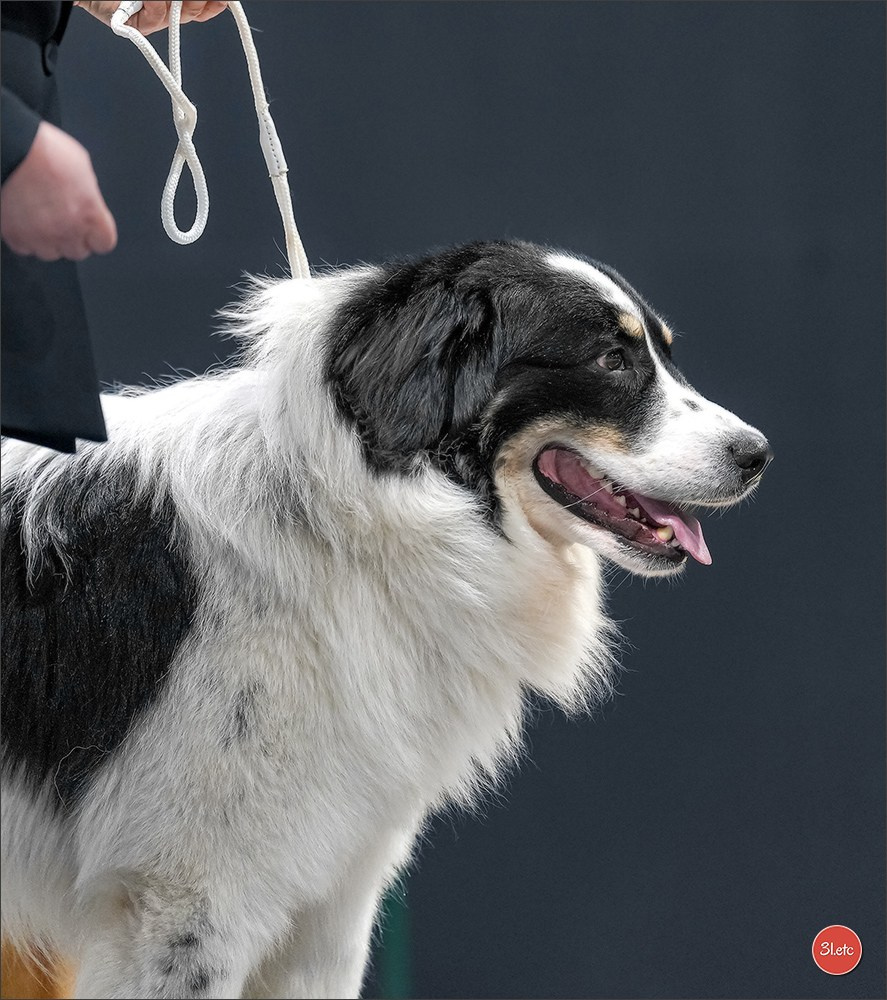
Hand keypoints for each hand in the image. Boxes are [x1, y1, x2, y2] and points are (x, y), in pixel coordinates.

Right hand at [0, 121, 116, 260]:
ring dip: (48, 240)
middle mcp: (67, 230)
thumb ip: (88, 193)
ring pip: (51, 253)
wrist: (10, 148)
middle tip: (63, 219)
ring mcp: (40, 236)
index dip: (97, 236)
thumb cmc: (43, 150)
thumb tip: (86, 201)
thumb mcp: (81, 167)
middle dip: (73, 238)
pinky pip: (24, 248)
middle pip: (77, 251)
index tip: (91, 231)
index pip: (104, 243)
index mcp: (89, 214)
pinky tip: (24, 220)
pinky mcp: (16, 235)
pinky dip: (25, 237)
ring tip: (41, 218)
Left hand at [75, 1, 227, 34]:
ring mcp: (154, 19)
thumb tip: (217, 2)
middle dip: (198, 1)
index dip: (216, 4)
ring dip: (180, 1)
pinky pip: (156, 16)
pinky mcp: (138, 28)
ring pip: (180, 14)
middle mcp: (168, 10)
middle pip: (197, 10)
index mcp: (175, 1)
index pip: (205, 7)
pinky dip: (156, 4)